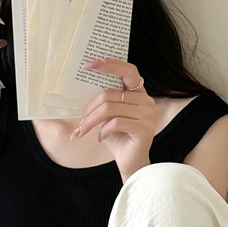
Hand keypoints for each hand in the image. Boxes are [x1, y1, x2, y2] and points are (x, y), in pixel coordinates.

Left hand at [71, 59, 154, 180]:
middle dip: (89, 109)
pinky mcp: (144, 128)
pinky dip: (103, 131)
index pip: (127, 71)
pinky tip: (101, 138)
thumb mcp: (107, 116)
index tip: (88, 65)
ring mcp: (147, 114)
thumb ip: (103, 102)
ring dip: (91, 122)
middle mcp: (145, 99)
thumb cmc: (116, 137)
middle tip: (80, 123)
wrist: (129, 161)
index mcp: (137, 92)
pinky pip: (116, 123)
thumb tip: (82, 89)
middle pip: (109, 94)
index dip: (109, 65)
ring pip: (109, 109)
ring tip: (84, 131)